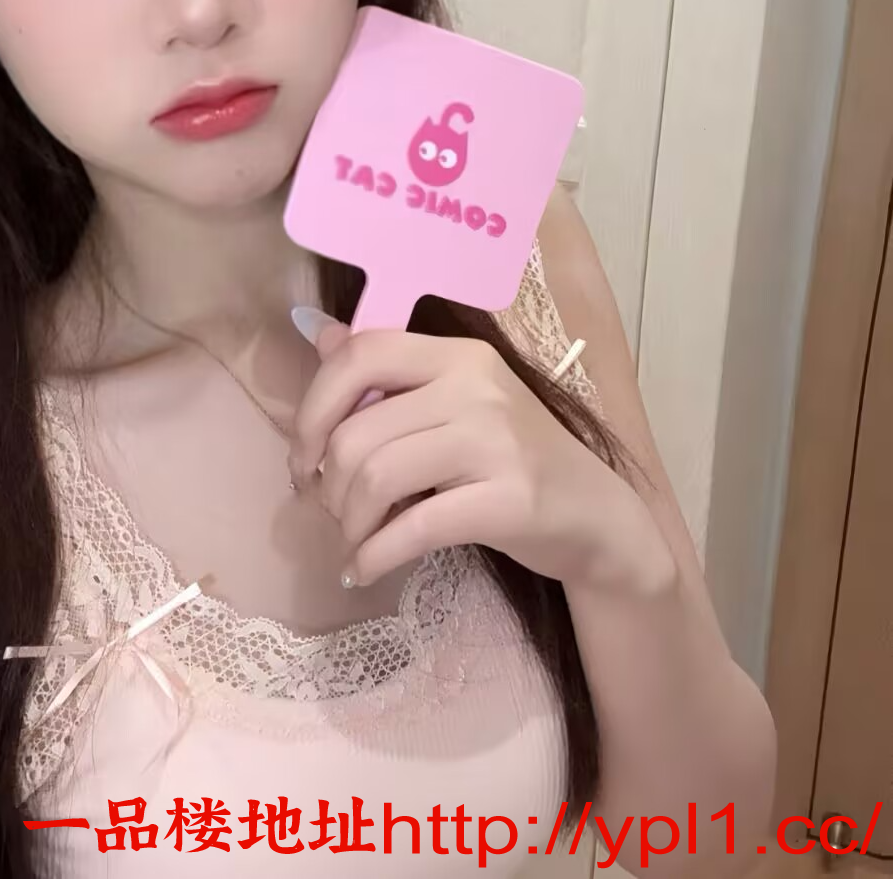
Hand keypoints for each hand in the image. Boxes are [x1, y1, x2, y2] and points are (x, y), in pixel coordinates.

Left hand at [287, 309, 675, 595]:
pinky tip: (364, 569)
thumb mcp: (456, 403)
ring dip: (349, 521)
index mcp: (458, 356)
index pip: (362, 353)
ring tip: (354, 539)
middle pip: (359, 430)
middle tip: (330, 509)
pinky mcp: (508, 501)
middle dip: (328, 482)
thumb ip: (388, 372)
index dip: (315, 405)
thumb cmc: (514, 458)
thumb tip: (318, 333)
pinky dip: (374, 555)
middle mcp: (476, 387)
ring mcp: (496, 442)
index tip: (306, 453)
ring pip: (377, 476)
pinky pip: (414, 528)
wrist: (597, 516)